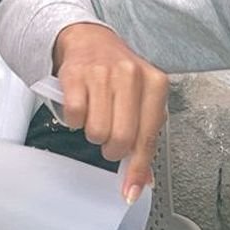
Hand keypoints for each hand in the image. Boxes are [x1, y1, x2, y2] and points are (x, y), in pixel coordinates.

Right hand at [53, 23, 167, 201]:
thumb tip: (143, 179)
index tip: (130, 190)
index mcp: (155, 83)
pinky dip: (75, 120)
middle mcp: (131, 75)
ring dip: (93, 133)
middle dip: (112, 149)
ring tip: (97, 117)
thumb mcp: (140, 100)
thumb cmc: (118, 74)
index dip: (138, 168)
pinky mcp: (76, 75)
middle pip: (121, 139)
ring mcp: (103, 74)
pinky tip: (82, 106)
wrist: (88, 39)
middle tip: (110, 139)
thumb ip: (144, 138)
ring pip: (97, 132)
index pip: (148, 137)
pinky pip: (75, 118)